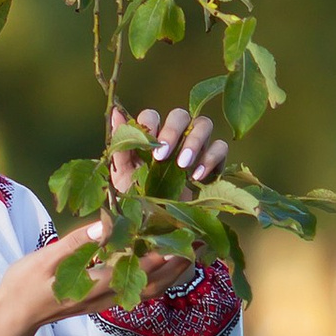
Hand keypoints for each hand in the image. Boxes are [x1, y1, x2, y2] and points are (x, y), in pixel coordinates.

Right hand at [0, 108, 228, 335]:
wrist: (14, 315)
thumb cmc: (23, 284)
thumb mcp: (46, 258)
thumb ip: (77, 243)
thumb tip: (107, 224)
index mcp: (89, 285)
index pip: (133, 271)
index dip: (160, 256)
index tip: (181, 239)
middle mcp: (103, 297)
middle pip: (151, 284)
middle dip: (178, 265)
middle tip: (201, 243)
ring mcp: (104, 302)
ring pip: (149, 290)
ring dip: (174, 274)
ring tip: (194, 253)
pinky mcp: (103, 301)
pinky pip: (139, 291)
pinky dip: (159, 279)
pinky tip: (168, 265)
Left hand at [108, 105, 227, 198]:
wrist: (157, 223)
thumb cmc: (137, 195)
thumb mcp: (123, 174)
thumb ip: (121, 145)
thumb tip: (115, 112)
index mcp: (151, 136)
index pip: (152, 116)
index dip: (151, 126)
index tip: (147, 147)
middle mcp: (175, 136)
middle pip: (180, 115)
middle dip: (172, 131)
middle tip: (162, 157)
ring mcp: (196, 146)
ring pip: (204, 124)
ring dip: (194, 142)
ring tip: (182, 165)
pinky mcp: (213, 160)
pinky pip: (221, 147)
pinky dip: (211, 158)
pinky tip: (197, 177)